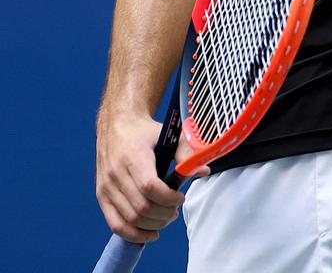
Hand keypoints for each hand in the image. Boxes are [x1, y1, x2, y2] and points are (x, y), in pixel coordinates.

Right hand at [96, 110, 205, 243]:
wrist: (117, 125)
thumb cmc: (144, 132)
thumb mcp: (166, 135)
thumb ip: (185, 153)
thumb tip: (203, 170)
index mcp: (133, 156)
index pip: (149, 187)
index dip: (168, 198)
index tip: (180, 197)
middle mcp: (116, 173)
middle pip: (141, 207)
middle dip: (163, 214)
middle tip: (175, 210)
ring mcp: (106, 186)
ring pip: (130, 219)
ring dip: (152, 225)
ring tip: (166, 218)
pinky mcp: (101, 196)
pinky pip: (115, 224)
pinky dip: (133, 234)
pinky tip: (149, 233)